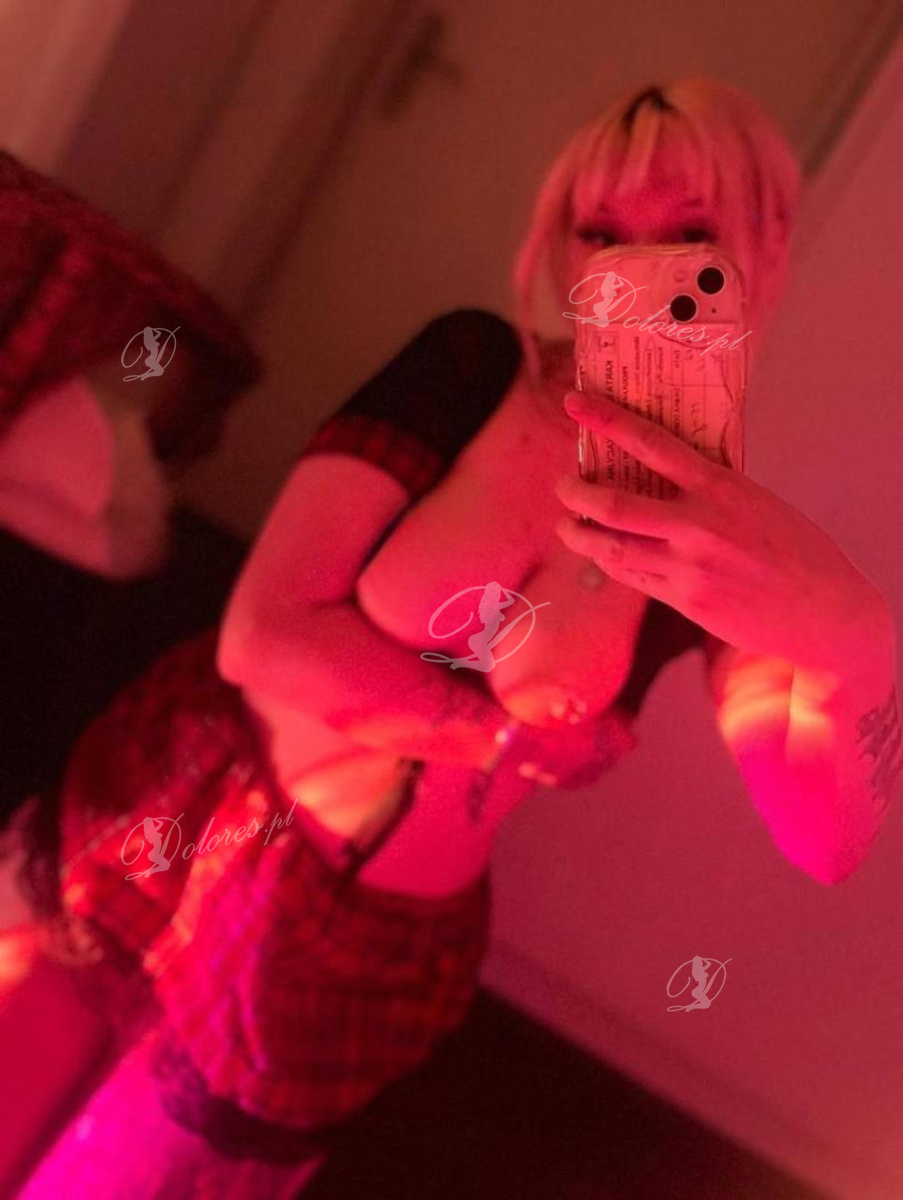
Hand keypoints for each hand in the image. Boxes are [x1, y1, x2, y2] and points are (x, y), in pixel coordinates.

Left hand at [555, 389, 890, 674]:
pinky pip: (631, 576)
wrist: (823, 609)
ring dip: (579, 534)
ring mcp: (688, 566)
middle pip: (613, 504)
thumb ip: (709, 489)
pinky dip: (610, 561)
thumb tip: (662, 475)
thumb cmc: (793, 548)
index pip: (651, 443)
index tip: (576, 403)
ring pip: (611, 547)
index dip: (607, 420)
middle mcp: (698, 524)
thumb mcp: (754, 501)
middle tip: (564, 485)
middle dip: (575, 492)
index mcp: (719, 486)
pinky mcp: (685, 600)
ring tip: (568, 525)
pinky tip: (602, 553)